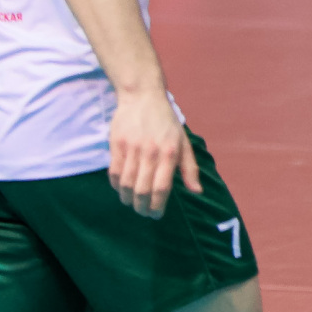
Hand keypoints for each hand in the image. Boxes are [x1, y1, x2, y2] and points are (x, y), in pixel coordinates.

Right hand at [107, 89, 200, 217]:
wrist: (143, 97)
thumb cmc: (166, 121)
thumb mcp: (183, 141)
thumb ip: (190, 168)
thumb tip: (197, 191)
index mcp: (170, 152)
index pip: (162, 187)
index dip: (158, 205)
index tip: (157, 214)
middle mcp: (151, 152)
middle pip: (142, 189)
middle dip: (142, 207)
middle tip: (143, 212)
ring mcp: (132, 148)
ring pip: (126, 184)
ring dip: (127, 199)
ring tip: (131, 203)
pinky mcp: (116, 145)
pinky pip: (114, 172)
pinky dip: (116, 185)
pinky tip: (121, 189)